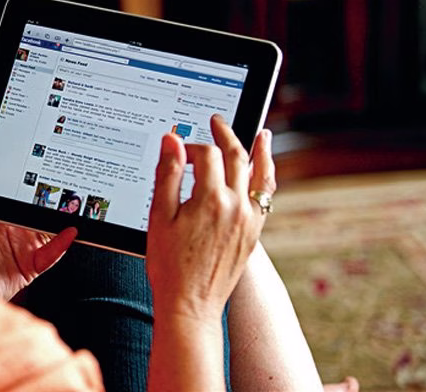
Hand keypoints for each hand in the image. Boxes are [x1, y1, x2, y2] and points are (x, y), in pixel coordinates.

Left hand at [0, 143, 77, 300]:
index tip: (39, 160)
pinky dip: (61, 244)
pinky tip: (69, 230)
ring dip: (59, 217)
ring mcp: (20, 247)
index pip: (14, 191)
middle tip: (64, 178)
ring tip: (73, 203)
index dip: (27, 178)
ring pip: (46, 229)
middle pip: (34, 208)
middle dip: (50, 196)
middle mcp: (8, 228)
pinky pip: (50, 255)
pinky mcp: (27, 266)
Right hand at [146, 115, 268, 324]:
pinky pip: (266, 196)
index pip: (205, 155)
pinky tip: (262, 169)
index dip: (189, 147)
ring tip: (259, 134)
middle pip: (236, 156)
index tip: (175, 151)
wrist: (191, 305)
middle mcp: (235, 206)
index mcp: (210, 200)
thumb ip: (167, 174)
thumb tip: (172, 140)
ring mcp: (249, 220)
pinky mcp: (254, 233)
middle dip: (225, 134)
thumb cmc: (169, 265)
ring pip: (259, 174)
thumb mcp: (159, 217)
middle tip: (216, 121)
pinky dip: (266, 177)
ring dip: (258, 150)